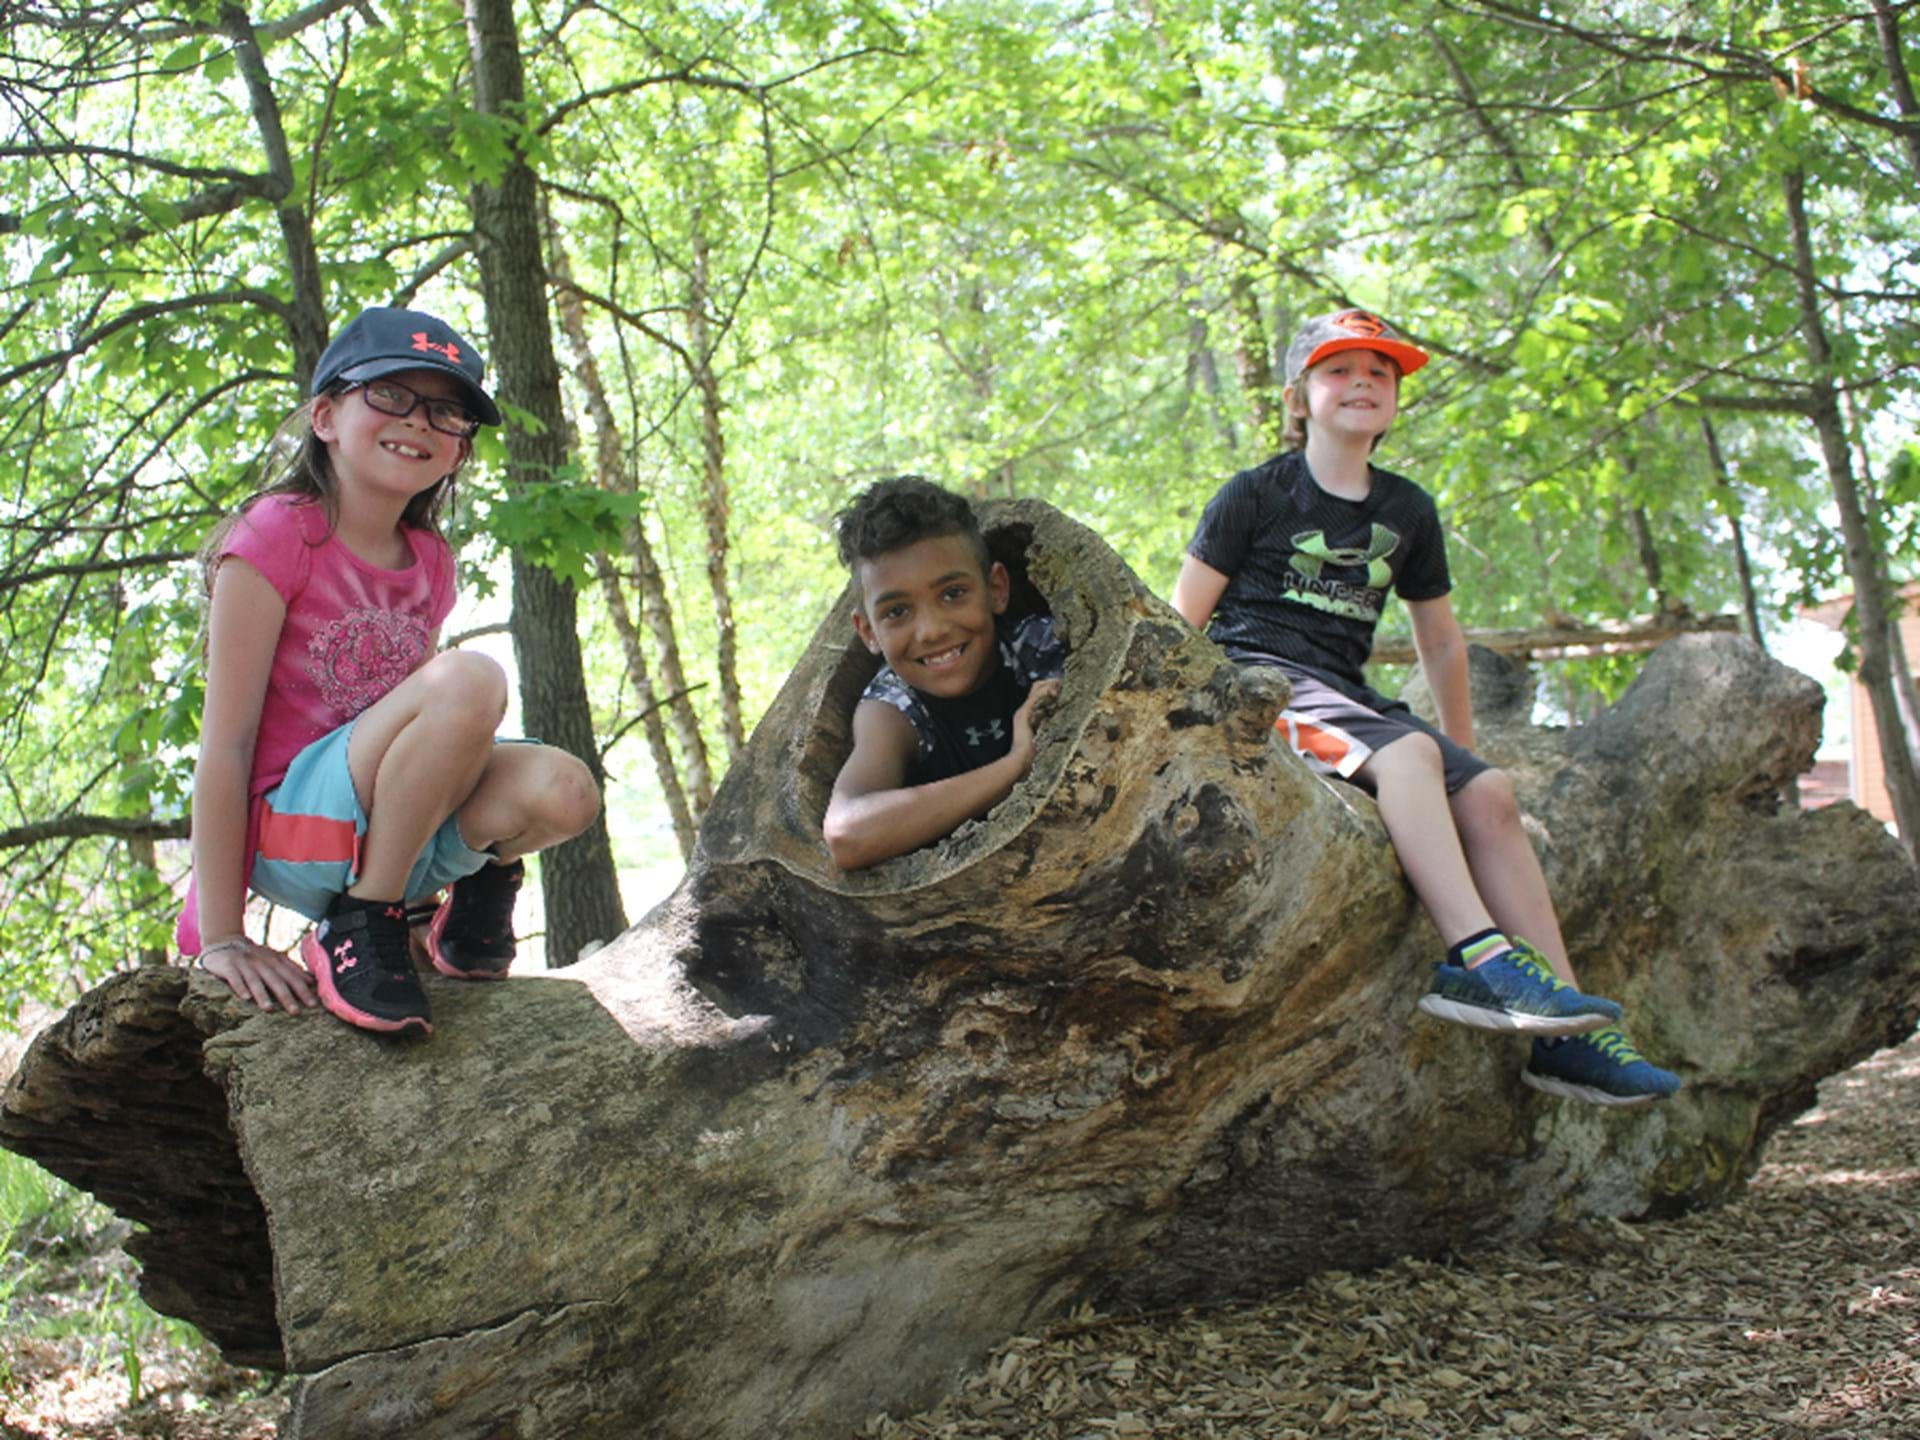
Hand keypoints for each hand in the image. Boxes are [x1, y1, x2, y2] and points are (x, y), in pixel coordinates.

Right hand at [199, 936, 318, 1012]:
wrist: (224, 941)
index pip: (292, 976)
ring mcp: (244, 963)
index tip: (313, 1004)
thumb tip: (312, 981)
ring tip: (269, 1009)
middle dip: (287, 996)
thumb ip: (291, 969)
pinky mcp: (228, 966)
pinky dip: (240, 987)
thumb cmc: (254, 956)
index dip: (303, 990)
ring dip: (262, 994)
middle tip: (296, 1012)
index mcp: (275, 960)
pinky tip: (245, 998)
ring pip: (255, 980)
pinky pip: (234, 977)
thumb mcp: (274, 959)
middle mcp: (262, 961)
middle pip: (276, 980)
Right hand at [1010, 678, 1062, 773]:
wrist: (1021, 761)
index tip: (1062, 687)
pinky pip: (1035, 697)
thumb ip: (1051, 731)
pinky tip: (1054, 692)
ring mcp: (1023, 710)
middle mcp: (1024, 710)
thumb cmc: (1033, 755)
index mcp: (1029, 715)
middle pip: (1036, 688)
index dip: (1049, 688)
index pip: (1038, 695)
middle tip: (1062, 682)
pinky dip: (1045, 691)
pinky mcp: (1024, 713)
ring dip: (1050, 684)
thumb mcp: (1045, 739)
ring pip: (1036, 689)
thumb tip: (1064, 730)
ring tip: (1060, 684)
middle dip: (1051, 683)